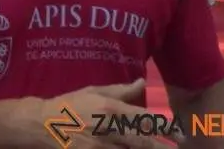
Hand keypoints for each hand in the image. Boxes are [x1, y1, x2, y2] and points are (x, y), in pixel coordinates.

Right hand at [20, 79, 175, 147]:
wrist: (41, 123)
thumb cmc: (69, 104)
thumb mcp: (93, 91)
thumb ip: (120, 90)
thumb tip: (141, 81)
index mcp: (110, 108)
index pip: (146, 119)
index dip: (167, 128)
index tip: (181, 135)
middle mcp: (109, 127)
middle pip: (145, 141)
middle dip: (164, 147)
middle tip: (180, 148)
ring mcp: (101, 145)